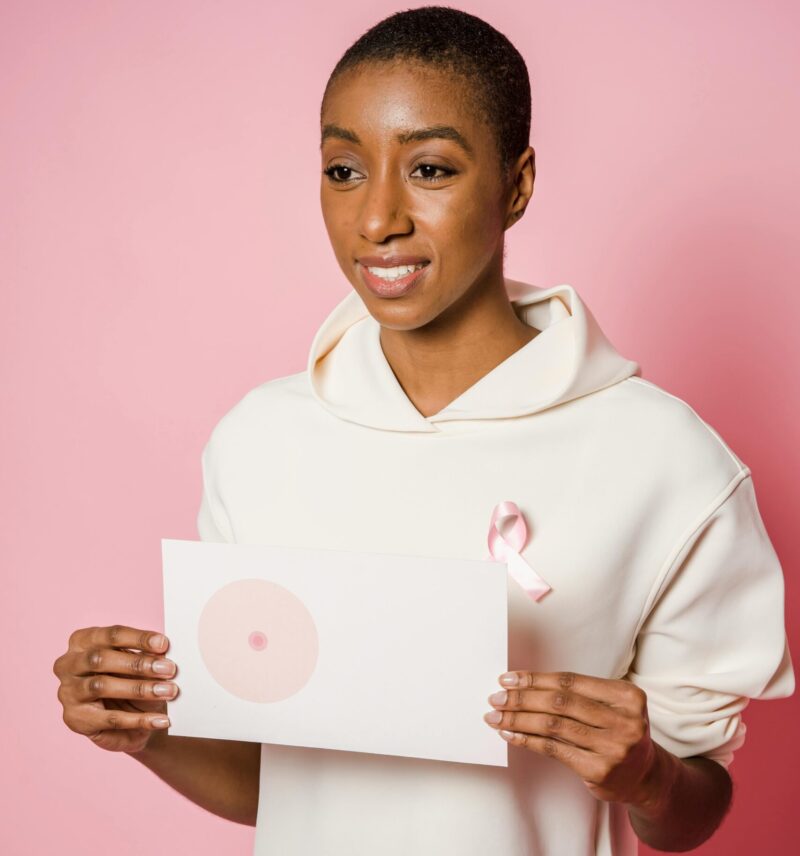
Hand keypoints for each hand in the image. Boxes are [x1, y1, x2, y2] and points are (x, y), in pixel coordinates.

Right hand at [53, 625, 179, 753]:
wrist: (127, 720)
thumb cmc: (130, 679)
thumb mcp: (138, 663)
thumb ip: (145, 655)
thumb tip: (162, 652)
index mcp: (83, 641)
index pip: (111, 635)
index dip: (139, 638)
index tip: (163, 644)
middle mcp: (68, 664)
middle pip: (100, 658)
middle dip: (138, 663)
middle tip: (168, 669)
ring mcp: (68, 692)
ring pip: (102, 686)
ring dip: (140, 688)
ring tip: (167, 691)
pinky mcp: (75, 719)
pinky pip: (110, 719)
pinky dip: (139, 719)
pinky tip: (161, 720)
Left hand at [483, 670, 660, 808]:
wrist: (645, 777)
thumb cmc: (618, 733)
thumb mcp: (610, 706)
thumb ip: (576, 695)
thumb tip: (523, 684)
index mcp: (627, 696)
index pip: (570, 681)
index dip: (536, 679)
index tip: (509, 679)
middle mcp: (624, 721)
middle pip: (559, 702)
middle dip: (522, 698)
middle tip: (497, 698)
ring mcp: (613, 747)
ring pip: (553, 726)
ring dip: (518, 719)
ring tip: (496, 716)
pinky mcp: (599, 770)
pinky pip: (554, 749)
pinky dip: (528, 740)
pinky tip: (511, 735)